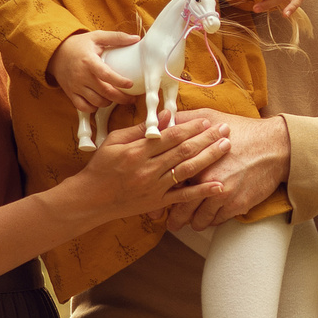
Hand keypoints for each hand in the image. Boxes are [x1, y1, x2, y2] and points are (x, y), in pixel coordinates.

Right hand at [50, 30, 138, 107]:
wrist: (56, 53)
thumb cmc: (78, 45)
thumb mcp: (96, 36)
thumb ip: (117, 37)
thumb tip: (136, 38)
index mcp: (89, 61)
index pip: (106, 75)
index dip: (120, 81)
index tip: (130, 84)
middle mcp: (81, 76)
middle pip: (105, 92)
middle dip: (121, 98)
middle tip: (131, 98)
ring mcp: (75, 86)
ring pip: (96, 102)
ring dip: (109, 103)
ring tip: (117, 98)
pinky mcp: (70, 93)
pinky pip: (83, 107)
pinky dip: (94, 108)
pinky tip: (101, 102)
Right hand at [67, 111, 230, 220]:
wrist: (91, 199)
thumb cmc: (102, 166)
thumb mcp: (116, 140)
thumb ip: (142, 129)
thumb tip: (166, 115)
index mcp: (137, 151)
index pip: (170, 136)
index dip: (191, 127)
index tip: (206, 120)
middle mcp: (148, 169)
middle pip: (183, 151)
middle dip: (207, 138)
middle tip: (225, 129)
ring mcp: (154, 187)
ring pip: (187, 170)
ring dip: (209, 158)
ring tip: (226, 147)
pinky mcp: (157, 202)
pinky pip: (183, 197)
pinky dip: (202, 191)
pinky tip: (219, 186)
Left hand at [165, 111, 289, 230]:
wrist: (275, 147)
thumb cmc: (242, 131)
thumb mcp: (209, 116)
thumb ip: (183, 121)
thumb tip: (161, 120)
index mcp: (194, 159)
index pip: (168, 184)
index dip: (161, 197)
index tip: (158, 204)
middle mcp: (205, 179)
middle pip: (180, 209)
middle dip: (174, 219)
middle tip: (170, 222)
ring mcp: (221, 194)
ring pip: (198, 220)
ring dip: (194, 222)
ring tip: (191, 221)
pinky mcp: (236, 205)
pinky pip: (217, 221)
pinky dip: (212, 220)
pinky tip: (211, 216)